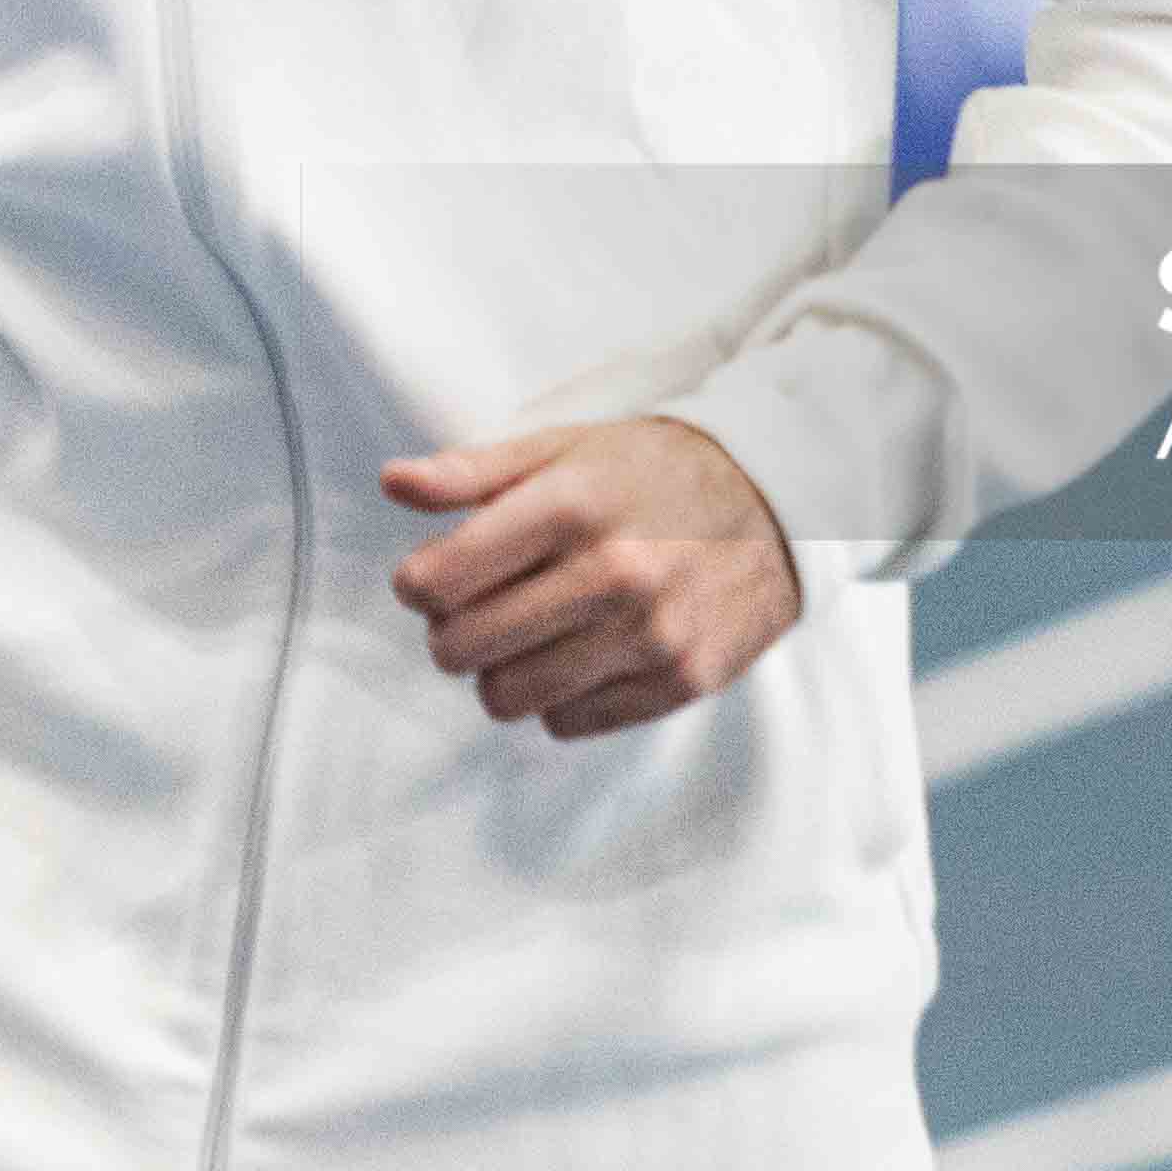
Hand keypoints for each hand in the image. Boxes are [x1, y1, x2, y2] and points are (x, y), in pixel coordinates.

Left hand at [382, 419, 806, 741]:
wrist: (778, 501)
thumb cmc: (652, 472)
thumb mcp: (563, 448)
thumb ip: (472, 471)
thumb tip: (392, 483)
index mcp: (570, 506)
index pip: (440, 580)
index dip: (417, 585)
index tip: (430, 579)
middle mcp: (611, 573)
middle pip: (464, 648)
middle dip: (451, 633)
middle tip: (477, 610)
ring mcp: (650, 635)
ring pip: (509, 697)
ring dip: (501, 672)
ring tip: (528, 635)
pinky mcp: (682, 681)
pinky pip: (569, 722)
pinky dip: (560, 696)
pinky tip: (583, 653)